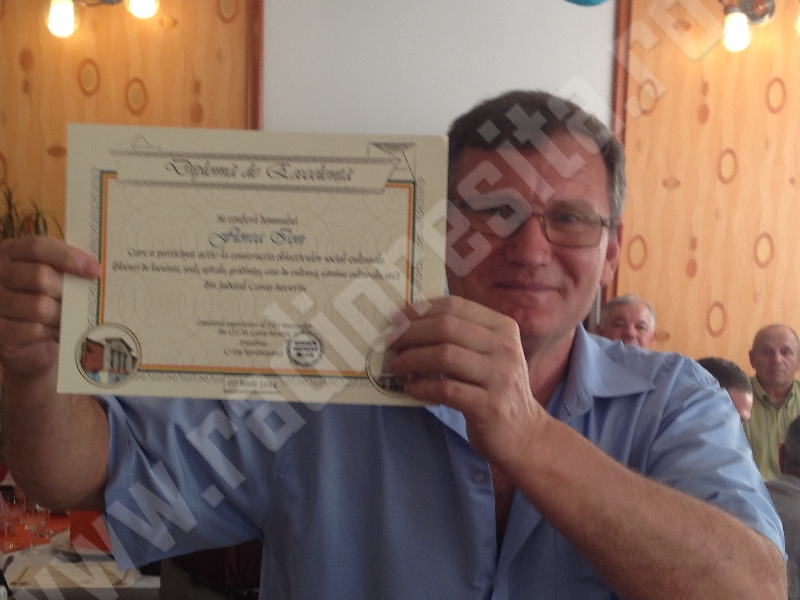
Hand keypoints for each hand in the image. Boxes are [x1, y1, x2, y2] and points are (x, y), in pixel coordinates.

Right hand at [0, 237, 100, 376]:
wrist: (25, 340)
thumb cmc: (44, 299)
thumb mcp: (53, 276)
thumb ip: (66, 268)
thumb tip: (95, 270)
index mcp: (11, 253)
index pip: (38, 247)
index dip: (68, 257)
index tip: (95, 270)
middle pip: (40, 277)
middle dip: (68, 290)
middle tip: (82, 300)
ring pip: (40, 306)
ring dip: (63, 313)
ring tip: (70, 316)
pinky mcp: (1, 331)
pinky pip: (35, 329)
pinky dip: (53, 331)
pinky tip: (58, 330)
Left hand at [387, 296, 545, 467]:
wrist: (524, 434)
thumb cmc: (496, 390)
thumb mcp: (488, 355)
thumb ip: (461, 336)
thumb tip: (409, 323)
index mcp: (503, 328)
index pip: (455, 307)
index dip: (421, 310)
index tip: (397, 319)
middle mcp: (504, 348)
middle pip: (446, 327)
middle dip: (411, 333)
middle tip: (390, 343)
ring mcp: (499, 376)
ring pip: (444, 355)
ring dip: (412, 359)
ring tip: (396, 366)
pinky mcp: (489, 405)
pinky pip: (446, 389)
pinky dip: (422, 387)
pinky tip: (410, 388)